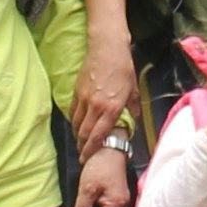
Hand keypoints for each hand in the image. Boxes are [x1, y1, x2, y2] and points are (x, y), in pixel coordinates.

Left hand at [73, 137, 135, 206]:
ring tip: (90, 203)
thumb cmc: (101, 165)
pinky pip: (111, 205)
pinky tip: (95, 198)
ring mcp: (122, 197)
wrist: (109, 146)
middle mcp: (123, 203)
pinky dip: (102, 205)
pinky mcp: (119, 192)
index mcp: (117, 205)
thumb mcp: (86, 188)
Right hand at [75, 25, 137, 154]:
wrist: (107, 48)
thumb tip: (133, 119)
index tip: (88, 158)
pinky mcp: (77, 91)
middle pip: (85, 133)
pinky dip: (73, 121)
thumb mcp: (133, 89)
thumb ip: (132, 107)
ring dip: (77, 136)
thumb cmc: (123, 68)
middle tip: (83, 155)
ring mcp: (84, 99)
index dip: (92, 150)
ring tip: (79, 143)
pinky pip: (73, 111)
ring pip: (77, 124)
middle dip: (82, 147)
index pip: (99, 136)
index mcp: (113, 108)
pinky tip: (76, 125)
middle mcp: (97, 106)